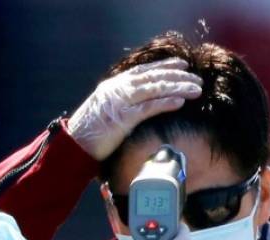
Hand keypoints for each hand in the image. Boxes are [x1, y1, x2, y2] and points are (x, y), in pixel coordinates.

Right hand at [68, 58, 202, 160]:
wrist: (73, 145)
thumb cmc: (90, 133)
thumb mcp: (106, 110)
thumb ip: (123, 103)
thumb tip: (140, 103)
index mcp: (114, 85)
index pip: (144, 70)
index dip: (165, 66)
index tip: (183, 64)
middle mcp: (118, 89)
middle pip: (153, 77)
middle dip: (178, 76)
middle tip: (197, 78)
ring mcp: (120, 102)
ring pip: (155, 89)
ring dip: (178, 87)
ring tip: (196, 88)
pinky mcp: (122, 118)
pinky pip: (148, 107)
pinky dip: (165, 102)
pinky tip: (180, 101)